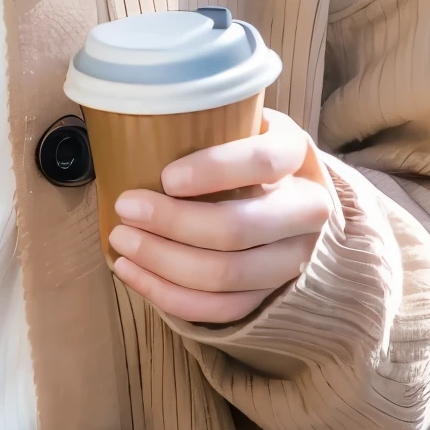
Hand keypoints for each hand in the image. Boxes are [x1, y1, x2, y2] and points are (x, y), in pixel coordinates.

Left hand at [109, 108, 334, 325]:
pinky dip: (171, 296)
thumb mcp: (244, 121)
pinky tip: (132, 273)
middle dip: (172, 223)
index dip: (213, 170)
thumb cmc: (247, 150)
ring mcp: (293, 259)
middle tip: (125, 208)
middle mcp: (307, 212)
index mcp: (298, 156)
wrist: (294, 194)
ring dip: (163, 262)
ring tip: (122, 240)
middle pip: (238, 229)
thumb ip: (211, 120)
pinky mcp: (271, 294)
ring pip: (227, 276)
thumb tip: (141, 120)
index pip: (264, 162)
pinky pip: (221, 309)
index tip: (166, 176)